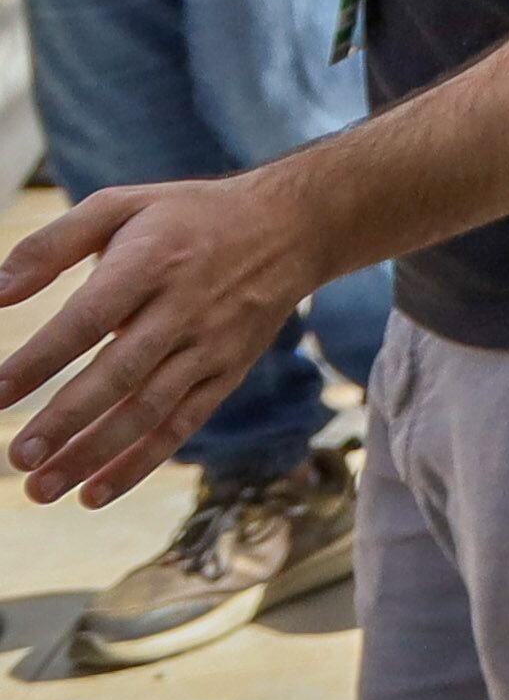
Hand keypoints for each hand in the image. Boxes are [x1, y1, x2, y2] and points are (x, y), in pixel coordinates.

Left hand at [0, 174, 324, 505]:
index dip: (42, 359)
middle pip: (120, 375)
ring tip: (42, 489)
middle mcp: (184, 309)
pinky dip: (140, 462)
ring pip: (149, 410)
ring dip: (96, 454)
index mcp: (151, 263)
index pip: (89, 319)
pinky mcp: (226, 372)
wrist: (290, 226)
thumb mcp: (121, 206)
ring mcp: (210, 346)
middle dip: (67, 421)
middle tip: (18, 458)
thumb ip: (51, 246)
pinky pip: (182, 424)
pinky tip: (95, 493)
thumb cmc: (187, 217)